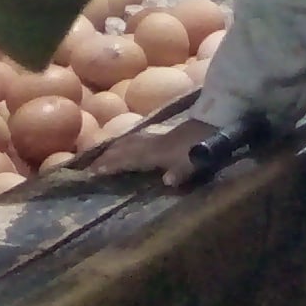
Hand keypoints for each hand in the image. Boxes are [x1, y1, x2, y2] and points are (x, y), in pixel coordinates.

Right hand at [85, 117, 221, 187]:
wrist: (215, 123)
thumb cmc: (204, 147)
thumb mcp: (195, 162)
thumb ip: (181, 172)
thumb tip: (166, 182)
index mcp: (156, 152)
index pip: (128, 159)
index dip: (111, 165)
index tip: (93, 171)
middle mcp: (152, 144)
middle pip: (124, 148)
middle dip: (106, 156)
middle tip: (90, 164)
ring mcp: (156, 137)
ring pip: (129, 140)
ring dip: (114, 147)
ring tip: (103, 154)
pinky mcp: (162, 135)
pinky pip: (137, 138)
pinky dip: (126, 141)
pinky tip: (128, 143)